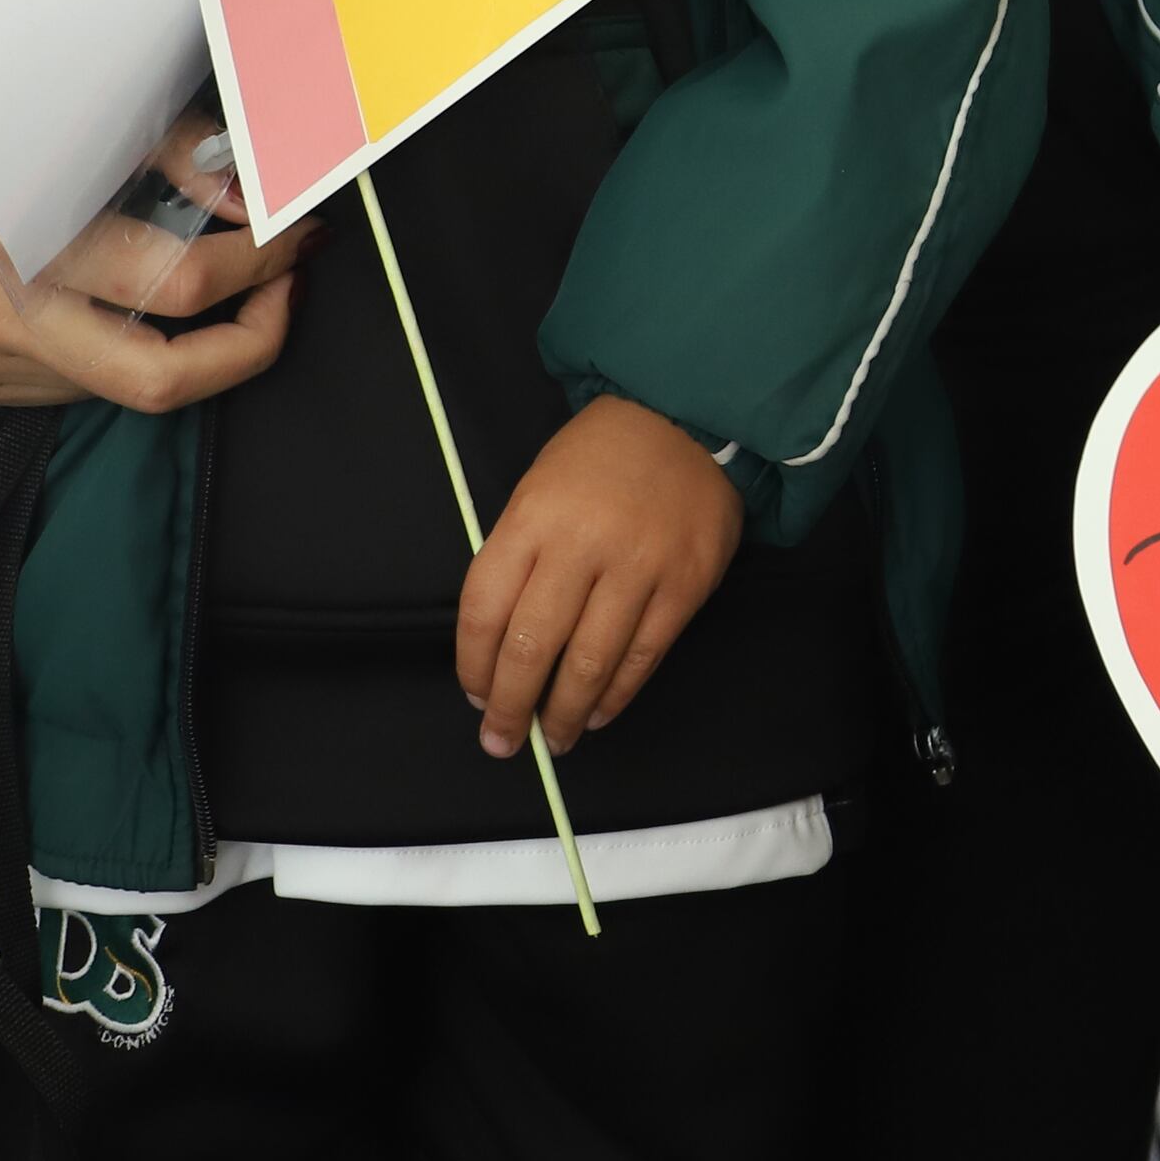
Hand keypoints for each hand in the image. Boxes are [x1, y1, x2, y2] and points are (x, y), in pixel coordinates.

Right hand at [0, 84, 303, 411]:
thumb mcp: (90, 113)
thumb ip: (180, 159)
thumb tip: (255, 204)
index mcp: (26, 239)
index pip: (181, 287)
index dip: (261, 264)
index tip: (299, 235)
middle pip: (161, 379)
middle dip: (248, 337)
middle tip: (285, 281)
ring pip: (121, 383)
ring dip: (178, 338)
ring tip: (196, 270)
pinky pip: (72, 382)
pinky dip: (113, 343)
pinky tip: (109, 294)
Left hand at [460, 398, 743, 760]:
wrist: (683, 418)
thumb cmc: (596, 462)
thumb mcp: (537, 491)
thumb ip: (518, 562)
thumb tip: (503, 650)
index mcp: (532, 517)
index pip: (485, 609)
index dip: (474, 665)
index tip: (476, 696)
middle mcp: (582, 544)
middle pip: (533, 646)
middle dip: (511, 707)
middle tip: (503, 742)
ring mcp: (638, 566)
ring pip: (591, 662)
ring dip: (565, 713)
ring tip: (554, 738)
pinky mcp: (685, 584)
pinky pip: (644, 655)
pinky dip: (617, 695)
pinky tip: (598, 713)